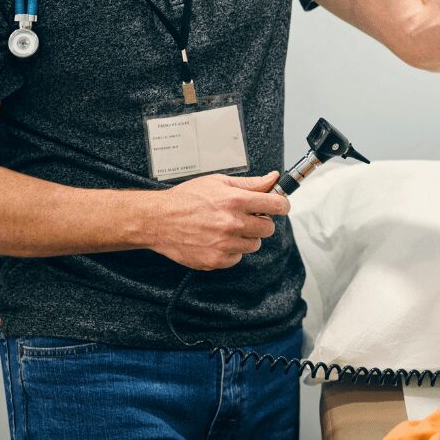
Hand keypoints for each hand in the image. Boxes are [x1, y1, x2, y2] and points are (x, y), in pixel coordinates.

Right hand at [148, 171, 287, 269]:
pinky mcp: (216, 260)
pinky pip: (237, 258)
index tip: (279, 205)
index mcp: (235, 200)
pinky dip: (231, 251)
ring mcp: (224, 244)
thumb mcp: (218, 182)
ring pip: (254, 245)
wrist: (158, 220)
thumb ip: (250, 183)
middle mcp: (232, 224)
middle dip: (260, 221)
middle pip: (268, 228)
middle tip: (245, 216)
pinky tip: (217, 240)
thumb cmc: (186, 199)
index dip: (281, 204)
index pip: (276, 205)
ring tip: (226, 228)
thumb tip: (274, 178)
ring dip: (246, 237)